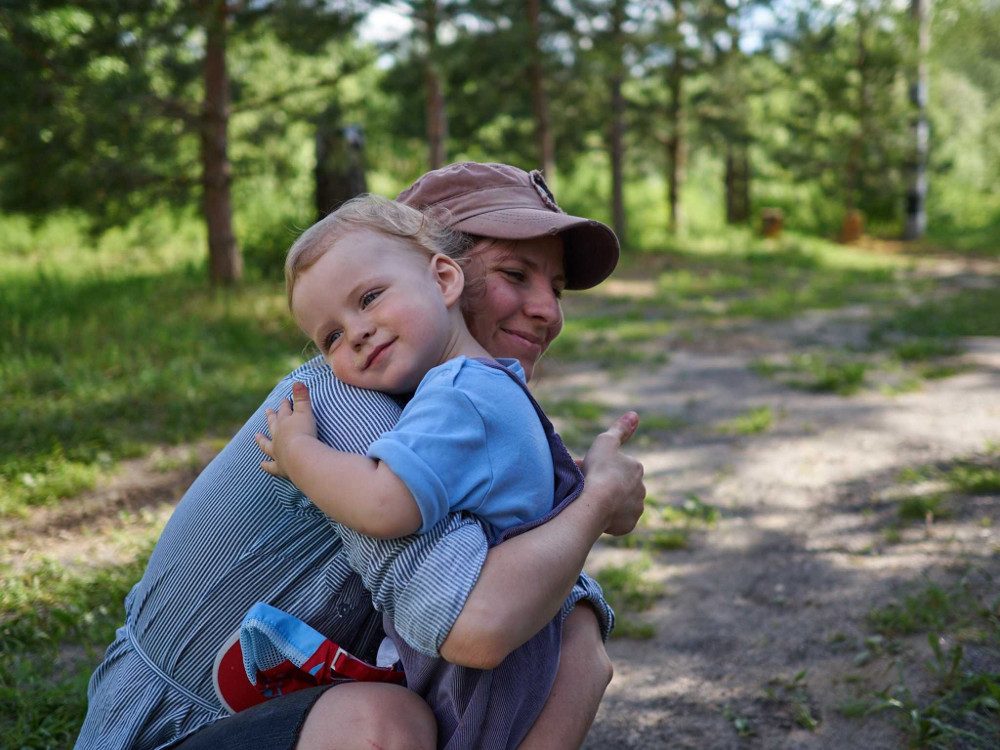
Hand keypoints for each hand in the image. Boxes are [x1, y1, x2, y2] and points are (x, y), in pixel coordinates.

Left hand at [255, 381, 317, 477]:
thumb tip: (297, 381)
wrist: (301, 457)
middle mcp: (278, 437)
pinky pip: (271, 466)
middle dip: (271, 417)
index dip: (286, 404)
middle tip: (268, 411)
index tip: (285, 399)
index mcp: (285, 423)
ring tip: (257, 436)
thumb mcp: (305, 412)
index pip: (285, 410)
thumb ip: (302, 397)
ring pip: (267, 444)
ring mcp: (277, 452)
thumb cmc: (305, 434)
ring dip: (262, 440)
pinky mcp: (280, 467)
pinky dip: (266, 465)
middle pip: (273, 424)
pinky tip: (262, 464)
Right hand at [580, 412, 644, 535]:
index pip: (618, 466)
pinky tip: (596, 515)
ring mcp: (636, 508)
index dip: (601, 467)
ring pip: (620, 503)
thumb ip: (620, 428)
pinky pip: (618, 520)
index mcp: (637, 467)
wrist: (596, 503)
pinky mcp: (629, 525)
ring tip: (588, 502)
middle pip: (619, 485)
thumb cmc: (598, 471)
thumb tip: (635, 414)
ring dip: (608, 501)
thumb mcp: (605, 442)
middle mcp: (641, 488)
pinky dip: (609, 518)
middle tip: (584, 487)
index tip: (586, 470)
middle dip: (605, 484)